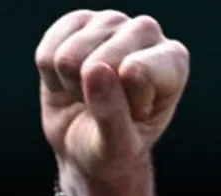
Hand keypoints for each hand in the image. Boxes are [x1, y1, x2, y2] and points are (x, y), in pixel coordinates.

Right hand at [35, 10, 188, 195]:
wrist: (87, 145)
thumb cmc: (115, 149)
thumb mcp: (119, 147)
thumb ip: (113, 114)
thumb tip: (94, 68)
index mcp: (173, 60)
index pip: (139, 72)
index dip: (129, 104)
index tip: (137, 115)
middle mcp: (146, 32)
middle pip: (100, 61)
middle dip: (95, 96)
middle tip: (108, 107)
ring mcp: (110, 22)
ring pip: (69, 57)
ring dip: (72, 87)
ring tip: (91, 96)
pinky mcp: (75, 22)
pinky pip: (47, 54)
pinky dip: (52, 79)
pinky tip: (72, 82)